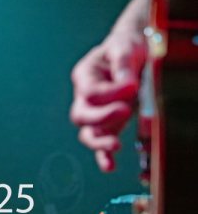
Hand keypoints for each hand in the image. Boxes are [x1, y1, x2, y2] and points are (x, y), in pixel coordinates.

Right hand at [70, 28, 146, 170]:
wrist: (133, 52)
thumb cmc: (125, 46)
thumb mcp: (124, 48)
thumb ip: (122, 64)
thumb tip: (127, 86)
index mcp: (84, 75)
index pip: (89, 92)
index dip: (110, 92)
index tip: (133, 85)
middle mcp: (85, 96)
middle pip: (81, 115)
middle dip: (101, 117)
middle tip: (124, 110)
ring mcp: (96, 112)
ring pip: (87, 133)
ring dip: (99, 142)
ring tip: (115, 145)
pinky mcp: (109, 123)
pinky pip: (101, 142)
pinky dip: (103, 156)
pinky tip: (110, 166)